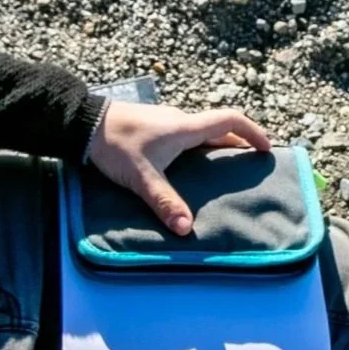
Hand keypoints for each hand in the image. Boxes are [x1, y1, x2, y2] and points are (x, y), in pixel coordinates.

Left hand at [87, 101, 270, 235]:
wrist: (82, 122)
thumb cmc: (115, 145)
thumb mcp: (142, 177)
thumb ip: (165, 202)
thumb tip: (187, 228)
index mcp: (185, 128)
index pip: (229, 120)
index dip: (252, 132)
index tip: (266, 148)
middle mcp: (179, 121)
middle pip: (218, 129)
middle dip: (237, 145)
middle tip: (248, 165)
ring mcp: (164, 122)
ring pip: (199, 133)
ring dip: (215, 147)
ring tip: (221, 171)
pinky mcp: (151, 127)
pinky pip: (183, 136)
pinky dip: (196, 149)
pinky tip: (186, 168)